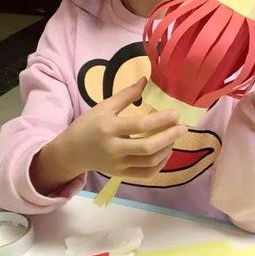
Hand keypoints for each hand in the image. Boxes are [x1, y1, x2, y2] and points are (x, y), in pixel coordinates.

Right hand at [32, 78, 185, 193]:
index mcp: (109, 128)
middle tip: (182, 128)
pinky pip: (146, 174)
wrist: (72, 152)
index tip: (176, 114)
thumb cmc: (88, 125)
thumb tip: (145, 80)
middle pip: (147, 147)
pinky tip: (166, 152)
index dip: (161, 120)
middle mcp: (114, 149)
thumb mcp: (104, 107)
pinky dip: (160, 164)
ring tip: (174, 137)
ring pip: (149, 162)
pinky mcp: (121, 175)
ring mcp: (118, 165)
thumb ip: (126, 95)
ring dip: (166, 149)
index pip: (139, 125)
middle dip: (169, 137)